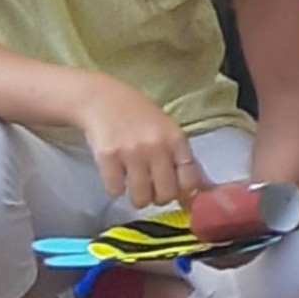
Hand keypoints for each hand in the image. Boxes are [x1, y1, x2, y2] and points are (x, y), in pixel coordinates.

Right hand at [79, 82, 201, 211]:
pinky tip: (116, 174)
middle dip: (159, 199)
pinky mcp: (108, 157)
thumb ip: (180, 157)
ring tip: (134, 186)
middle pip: (166, 194)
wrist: (102, 98)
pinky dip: (115, 188)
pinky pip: (115, 190)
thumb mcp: (167, 130)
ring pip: (141, 198)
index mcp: (176, 139)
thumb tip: (197, 191)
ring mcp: (132, 153)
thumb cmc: (138, 115)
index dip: (184, 193)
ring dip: (138, 198)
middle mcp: (157, 147)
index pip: (190, 180)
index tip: (177, 194)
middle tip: (152, 191)